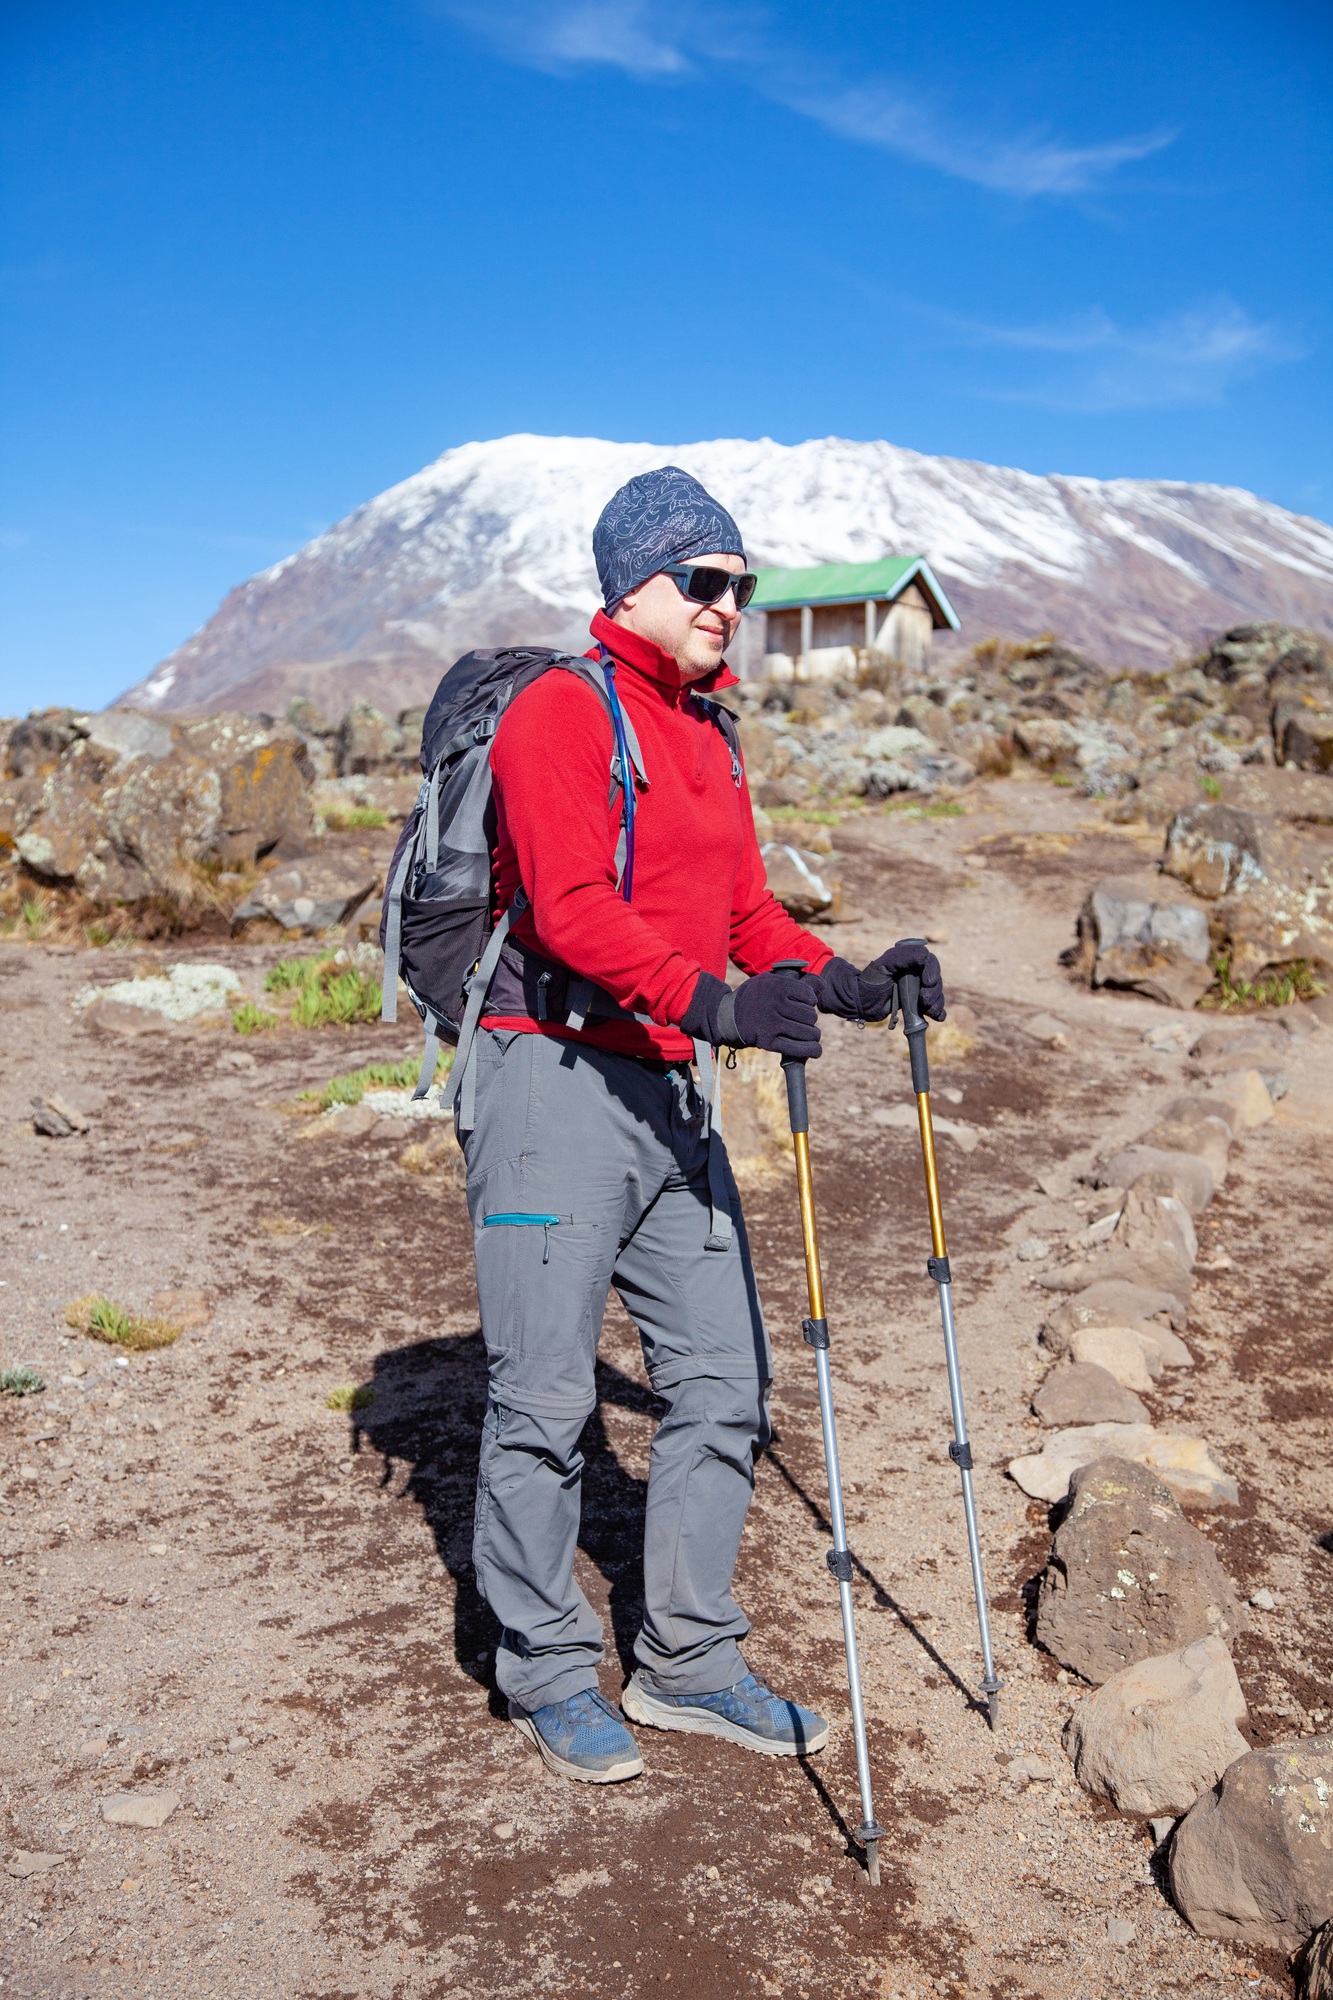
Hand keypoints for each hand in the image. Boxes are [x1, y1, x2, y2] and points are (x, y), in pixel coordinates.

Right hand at [682, 969, 822, 1059]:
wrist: (725, 1016)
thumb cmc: (752, 997)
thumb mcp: (768, 980)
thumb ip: (793, 981)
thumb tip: (821, 984)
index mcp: (777, 986)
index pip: (809, 996)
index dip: (810, 1001)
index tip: (806, 1004)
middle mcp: (776, 1004)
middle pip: (810, 1015)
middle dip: (810, 1020)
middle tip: (803, 1021)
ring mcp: (772, 1024)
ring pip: (808, 1032)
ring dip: (813, 1035)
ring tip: (811, 1034)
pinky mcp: (768, 1041)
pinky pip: (796, 1047)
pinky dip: (811, 1050)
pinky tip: (816, 1049)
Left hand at [814, 942, 945, 1021]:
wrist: (859, 1003)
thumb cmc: (869, 982)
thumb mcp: (884, 966)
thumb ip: (904, 957)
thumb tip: (925, 955)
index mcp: (908, 960)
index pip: (929, 962)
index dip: (932, 972)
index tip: (928, 983)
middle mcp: (914, 973)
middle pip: (935, 979)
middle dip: (934, 991)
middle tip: (925, 1000)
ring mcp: (916, 989)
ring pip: (936, 993)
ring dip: (937, 1003)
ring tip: (931, 1012)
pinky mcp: (916, 1003)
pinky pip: (932, 1006)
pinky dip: (938, 1011)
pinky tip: (937, 1016)